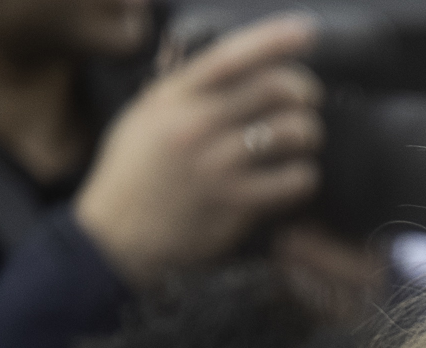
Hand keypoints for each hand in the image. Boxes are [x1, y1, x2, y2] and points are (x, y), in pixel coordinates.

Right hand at [75, 15, 323, 285]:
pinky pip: (294, 179)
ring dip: (309, 135)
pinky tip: (294, 178)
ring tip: (301, 143)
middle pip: (275, 89)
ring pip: (293, 132)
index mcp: (173, 97)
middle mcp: (196, 125)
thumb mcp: (145, 116)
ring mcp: (218, 166)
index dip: (273, 40)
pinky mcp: (236, 204)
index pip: (230, 57)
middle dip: (305, 93)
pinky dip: (305, 176)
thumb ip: (185, 89)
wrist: (117, 236)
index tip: (305, 33)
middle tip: (307, 104)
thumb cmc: (133, 174)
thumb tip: (233, 64)